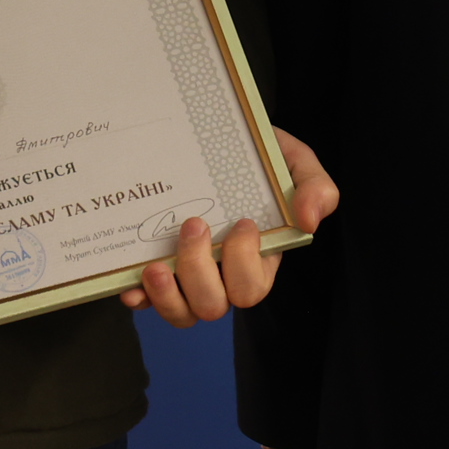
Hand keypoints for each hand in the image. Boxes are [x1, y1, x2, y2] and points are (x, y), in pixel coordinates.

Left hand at [122, 127, 339, 327]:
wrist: (217, 136)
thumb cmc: (259, 155)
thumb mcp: (296, 162)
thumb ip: (316, 187)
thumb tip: (309, 221)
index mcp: (259, 258)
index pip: (252, 287)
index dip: (245, 265)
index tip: (243, 223)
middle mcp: (224, 274)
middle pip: (214, 305)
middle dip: (201, 272)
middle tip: (194, 224)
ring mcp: (189, 275)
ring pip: (183, 313)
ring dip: (167, 296)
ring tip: (155, 266)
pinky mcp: (160, 268)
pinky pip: (148, 301)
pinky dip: (140, 298)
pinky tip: (131, 286)